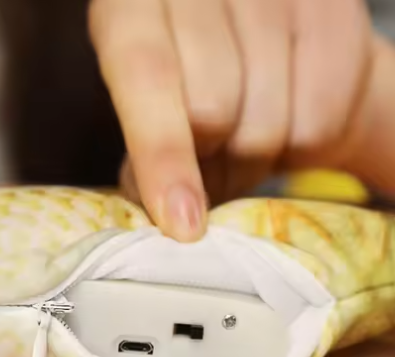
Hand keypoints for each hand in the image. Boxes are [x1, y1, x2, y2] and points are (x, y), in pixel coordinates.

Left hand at [89, 0, 374, 240]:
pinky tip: (281, 128)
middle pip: (212, 109)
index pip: (146, 75)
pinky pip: (318, 123)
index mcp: (136, 1)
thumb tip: (160, 211)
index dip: (162, 154)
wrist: (271, 42)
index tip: (182, 224)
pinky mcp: (331, 11)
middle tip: (205, 173)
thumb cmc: (189, 81)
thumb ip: (140, 145)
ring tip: (238, 149)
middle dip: (206, 166)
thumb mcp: (145, 100)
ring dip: (250, 165)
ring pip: (266, 126)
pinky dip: (298, 149)